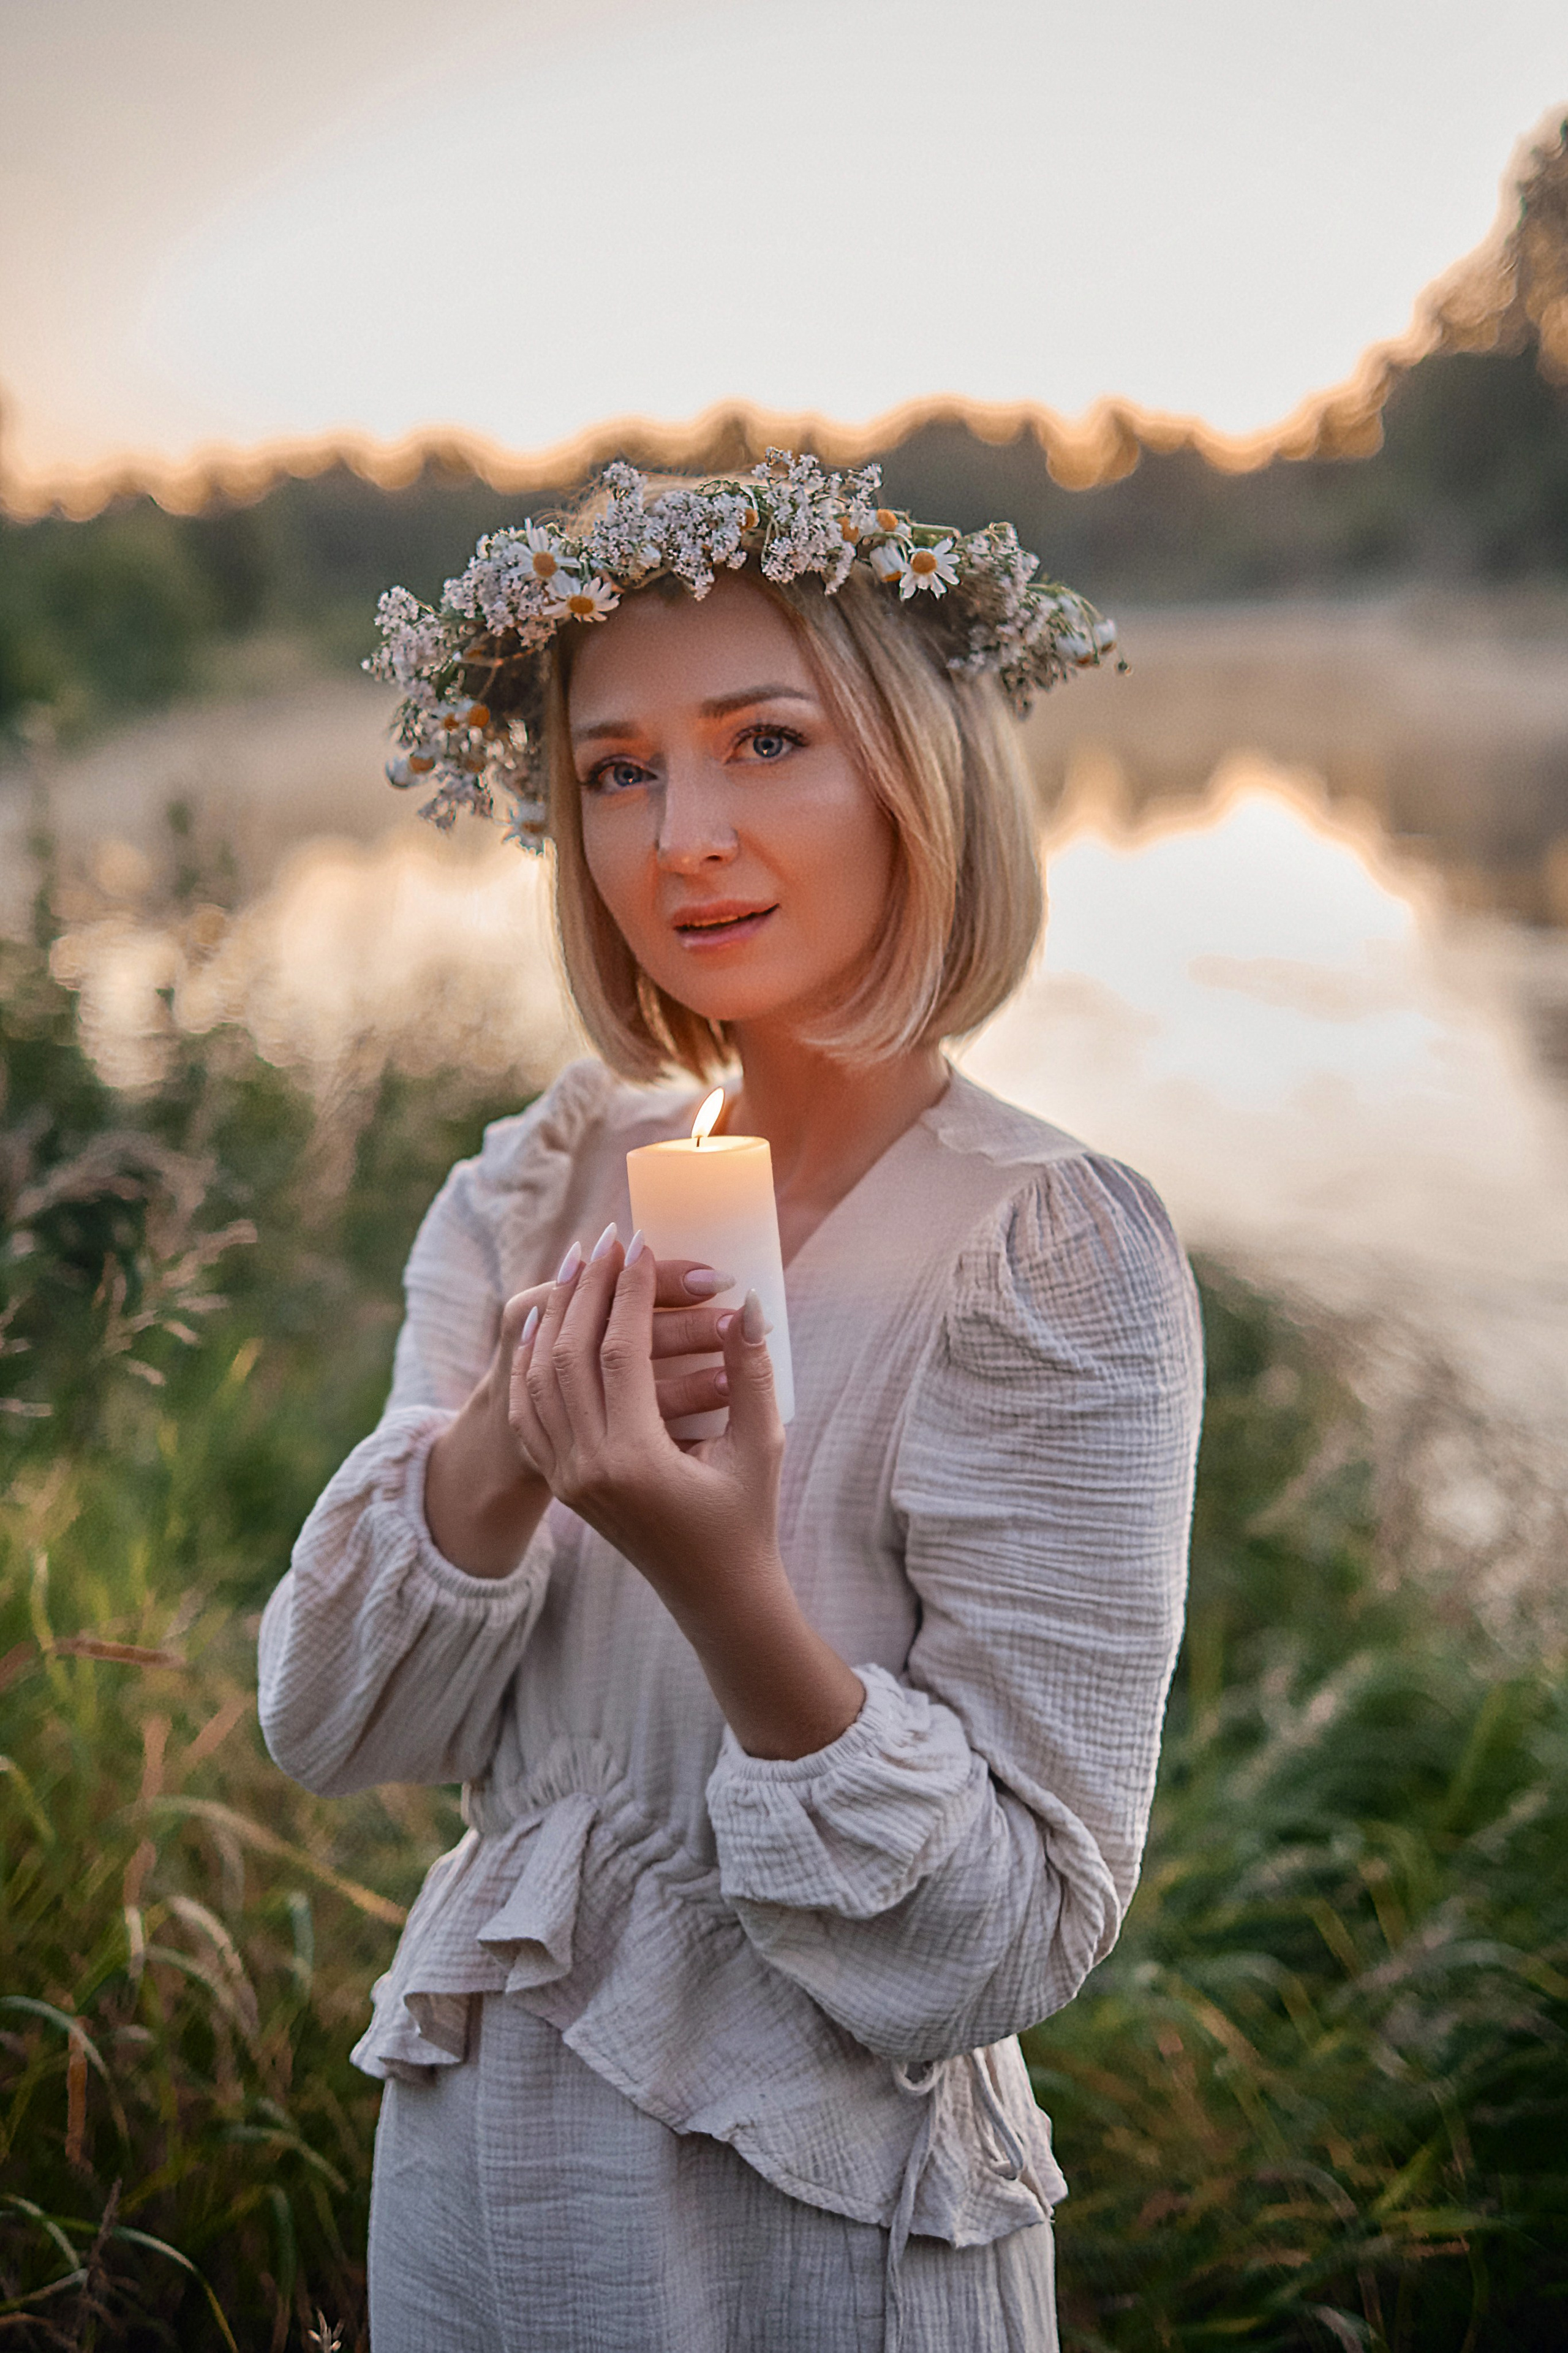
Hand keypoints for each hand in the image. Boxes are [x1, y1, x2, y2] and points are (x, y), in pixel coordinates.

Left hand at [511, 1226, 863, 1758]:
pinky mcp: (562, 1484)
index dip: (630, 1292)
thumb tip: (748, 1304)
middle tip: (604, 1238)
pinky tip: (545, 1327)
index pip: (619, 1353)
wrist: (714, 1593)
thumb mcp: (759, 1447)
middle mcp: (588, 1468)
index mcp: (635, 1460)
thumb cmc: (747, 1519)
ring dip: (554, 1317)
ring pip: (540, 1380)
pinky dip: (532, 1363)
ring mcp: (568, 1478)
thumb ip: (752, 1373)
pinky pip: (531, 1413)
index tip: (641, 1243)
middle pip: (569, 1356)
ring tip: (572, 1266)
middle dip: (585, 1289)